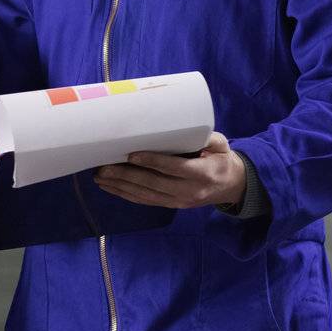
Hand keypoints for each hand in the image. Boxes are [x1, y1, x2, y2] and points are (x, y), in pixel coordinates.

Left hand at [93, 131, 245, 208]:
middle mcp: (189, 190)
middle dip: (126, 176)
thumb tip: (185, 125)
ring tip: (100, 176)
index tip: (132, 155)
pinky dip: (125, 194)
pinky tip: (110, 187)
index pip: (175, 168)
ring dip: (120, 186)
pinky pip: (145, 201)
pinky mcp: (170, 205)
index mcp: (203, 174)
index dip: (153, 162)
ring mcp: (179, 201)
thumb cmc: (221, 159)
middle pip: (154, 184)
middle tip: (105, 166)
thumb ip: (207, 138)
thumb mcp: (222, 145)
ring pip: (145, 194)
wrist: (231, 186)